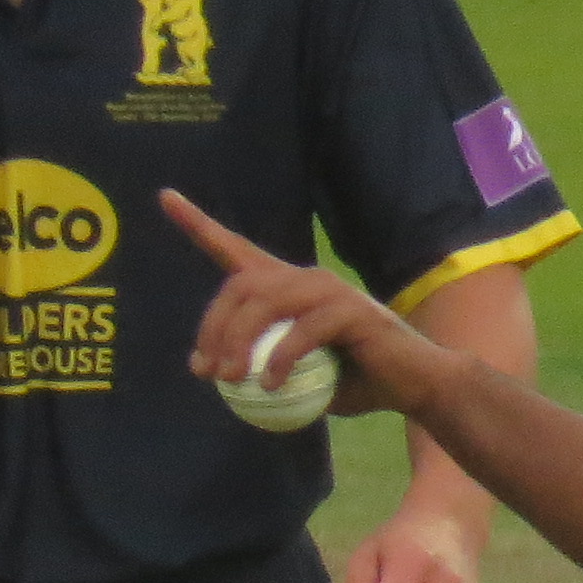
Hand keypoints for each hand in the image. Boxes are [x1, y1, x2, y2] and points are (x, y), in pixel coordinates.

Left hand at [160, 190, 442, 417]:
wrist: (416, 385)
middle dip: (214, 326)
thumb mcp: (301, 377)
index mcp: (289, 286)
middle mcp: (305, 278)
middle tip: (206, 370)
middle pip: (240, 285)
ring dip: (239, 342)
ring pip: (264, 303)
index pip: (236, 249)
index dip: (198, 223)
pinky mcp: (351, 311)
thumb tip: (214, 373)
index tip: (166, 197)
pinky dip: (280, 359)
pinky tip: (272, 385)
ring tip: (232, 380)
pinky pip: (302, 330)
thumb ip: (262, 367)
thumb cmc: (361, 381)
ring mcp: (329, 290)